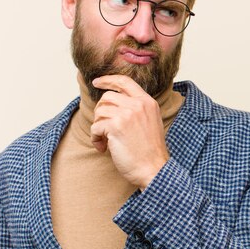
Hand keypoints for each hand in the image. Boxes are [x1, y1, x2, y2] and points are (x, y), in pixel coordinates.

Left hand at [91, 75, 169, 189]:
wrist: (153, 168)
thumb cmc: (150, 151)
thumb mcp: (151, 121)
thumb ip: (137, 108)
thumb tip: (112, 102)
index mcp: (147, 102)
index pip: (125, 81)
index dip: (108, 80)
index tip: (96, 82)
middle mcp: (138, 104)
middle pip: (107, 97)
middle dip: (101, 112)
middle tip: (105, 129)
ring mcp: (127, 114)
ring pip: (99, 111)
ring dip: (98, 127)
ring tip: (106, 141)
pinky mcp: (116, 126)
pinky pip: (95, 127)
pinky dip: (96, 139)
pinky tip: (104, 148)